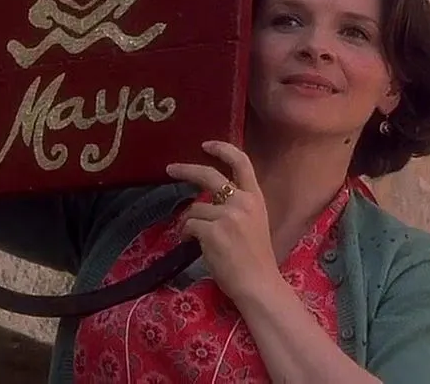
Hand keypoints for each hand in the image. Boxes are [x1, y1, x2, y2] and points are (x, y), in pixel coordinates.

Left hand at [166, 140, 280, 302]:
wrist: (258, 284)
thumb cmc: (255, 260)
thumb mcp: (254, 224)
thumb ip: (236, 208)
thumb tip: (208, 202)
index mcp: (255, 199)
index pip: (242, 163)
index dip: (223, 149)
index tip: (206, 145)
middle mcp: (242, 202)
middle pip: (209, 175)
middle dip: (186, 169)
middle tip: (170, 169)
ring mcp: (227, 215)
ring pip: (195, 208)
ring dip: (188, 221)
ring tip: (191, 237)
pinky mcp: (213, 230)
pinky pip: (189, 225)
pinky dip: (185, 234)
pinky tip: (190, 244)